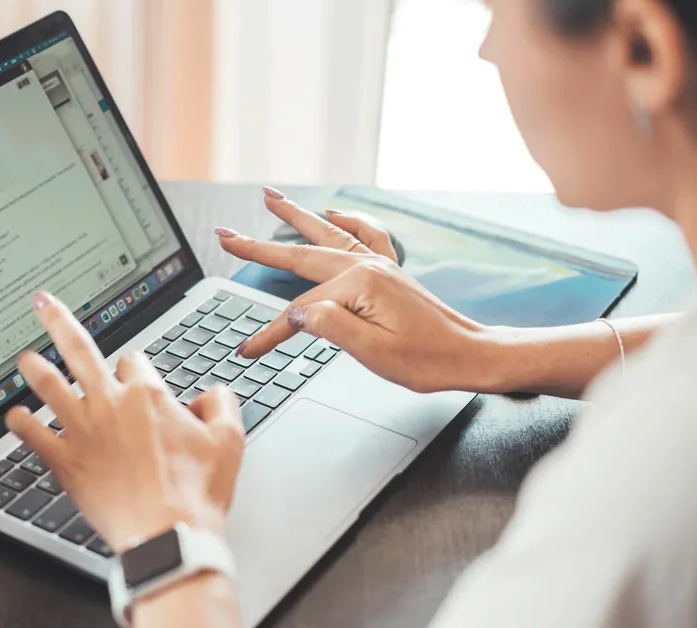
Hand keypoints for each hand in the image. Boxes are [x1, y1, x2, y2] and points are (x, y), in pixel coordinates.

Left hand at [6, 291, 244, 551]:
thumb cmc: (196, 494)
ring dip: (35, 368)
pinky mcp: (66, 463)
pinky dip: (20, 424)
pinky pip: (34, 436)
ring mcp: (83, 432)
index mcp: (148, 395)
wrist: (167, 535)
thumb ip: (222, 404)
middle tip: (42, 303)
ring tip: (24, 357)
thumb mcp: (230, 440)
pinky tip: (12, 417)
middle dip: (58, 321)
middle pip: (79, 350)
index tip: (137, 380)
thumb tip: (212, 393)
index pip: (135, 361)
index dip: (137, 370)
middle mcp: (110, 404)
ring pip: (50, 387)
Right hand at [216, 188, 500, 393]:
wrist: (471, 355)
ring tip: (269, 197)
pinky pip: (365, 236)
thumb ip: (331, 328)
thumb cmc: (428, 360)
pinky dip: (348, 222)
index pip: (300, 311)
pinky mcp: (390, 271)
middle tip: (226, 234)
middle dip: (259, 246)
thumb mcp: (374, 353)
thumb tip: (295, 312)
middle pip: (301, 255)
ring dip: (296, 217)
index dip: (270, 333)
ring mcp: (380, 264)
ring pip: (327, 234)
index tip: (248, 350)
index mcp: (360, 286)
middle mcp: (368, 266)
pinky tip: (334, 214)